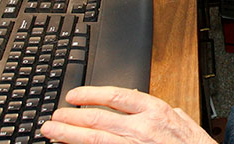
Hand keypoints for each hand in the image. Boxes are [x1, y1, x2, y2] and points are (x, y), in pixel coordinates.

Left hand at [39, 86, 215, 143]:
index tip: (74, 96)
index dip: (90, 94)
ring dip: (68, 136)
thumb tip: (141, 100)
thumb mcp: (182, 119)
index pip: (115, 96)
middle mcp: (142, 129)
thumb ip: (160, 110)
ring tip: (51, 132)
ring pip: (93, 140)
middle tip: (54, 116)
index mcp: (155, 111)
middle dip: (70, 117)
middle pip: (97, 119)